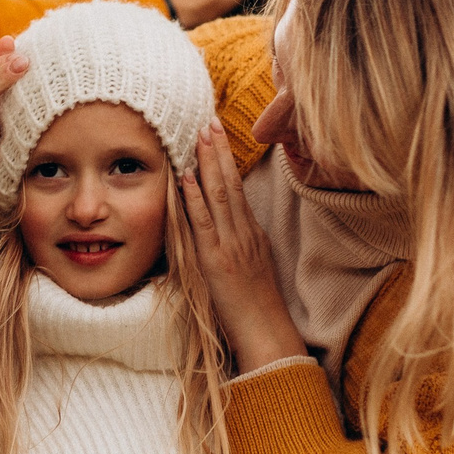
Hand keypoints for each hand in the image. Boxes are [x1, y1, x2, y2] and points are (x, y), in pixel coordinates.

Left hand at [178, 123, 304, 369]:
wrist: (265, 332)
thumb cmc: (257, 308)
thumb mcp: (256, 267)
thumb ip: (242, 244)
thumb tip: (230, 227)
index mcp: (253, 233)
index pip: (238, 188)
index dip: (227, 160)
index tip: (217, 135)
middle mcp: (244, 233)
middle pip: (232, 183)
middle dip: (219, 150)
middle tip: (209, 121)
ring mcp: (232, 244)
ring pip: (220, 196)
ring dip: (208, 163)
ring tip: (199, 135)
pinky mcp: (217, 260)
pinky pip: (204, 223)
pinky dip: (194, 198)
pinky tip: (187, 177)